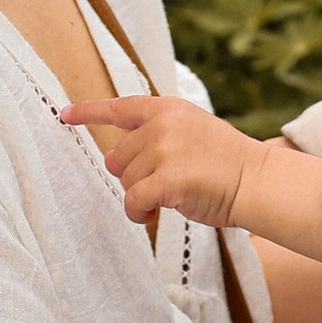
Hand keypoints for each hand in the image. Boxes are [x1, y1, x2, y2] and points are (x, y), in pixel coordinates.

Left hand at [63, 90, 259, 229]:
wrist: (257, 180)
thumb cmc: (227, 164)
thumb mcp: (192, 132)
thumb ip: (157, 136)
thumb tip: (112, 157)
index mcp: (168, 109)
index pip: (120, 107)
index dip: (88, 112)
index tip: (64, 114)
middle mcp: (162, 125)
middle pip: (118, 157)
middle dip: (133, 177)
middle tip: (163, 184)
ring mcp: (164, 150)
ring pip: (126, 182)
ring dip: (142, 197)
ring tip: (170, 198)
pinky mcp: (167, 179)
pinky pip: (134, 201)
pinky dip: (140, 213)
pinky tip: (155, 214)